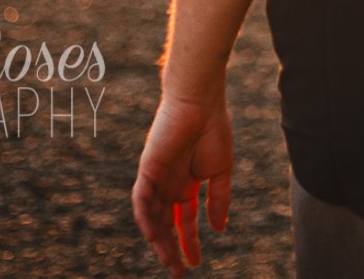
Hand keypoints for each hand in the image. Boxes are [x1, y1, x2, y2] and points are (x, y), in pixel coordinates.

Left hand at [132, 93, 234, 276]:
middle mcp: (168, 184)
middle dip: (171, 249)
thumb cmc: (214, 130)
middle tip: (178, 272)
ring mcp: (156, 178)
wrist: (201, 103)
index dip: (189, 242)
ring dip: (159, 241)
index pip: (184, 220)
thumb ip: (219, 200)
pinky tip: (155, 236)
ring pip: (152, 218)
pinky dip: (145, 219)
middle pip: (166, 225)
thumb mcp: (222, 172)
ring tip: (170, 262)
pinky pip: (141, 200)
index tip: (195, 264)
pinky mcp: (147, 169)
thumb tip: (219, 229)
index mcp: (186, 184)